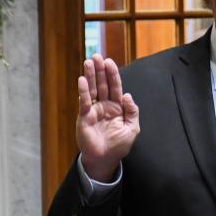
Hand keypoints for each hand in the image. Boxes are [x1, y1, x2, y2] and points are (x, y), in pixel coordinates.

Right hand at [76, 53, 139, 180]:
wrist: (105, 159)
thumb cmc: (119, 145)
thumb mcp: (132, 128)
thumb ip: (132, 111)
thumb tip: (128, 95)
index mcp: (117, 107)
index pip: (115, 86)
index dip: (113, 74)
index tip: (109, 62)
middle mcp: (104, 105)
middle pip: (102, 84)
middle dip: (100, 70)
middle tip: (96, 56)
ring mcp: (94, 110)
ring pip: (92, 89)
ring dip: (90, 76)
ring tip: (88, 62)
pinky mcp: (84, 117)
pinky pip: (84, 102)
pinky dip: (83, 91)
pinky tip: (82, 80)